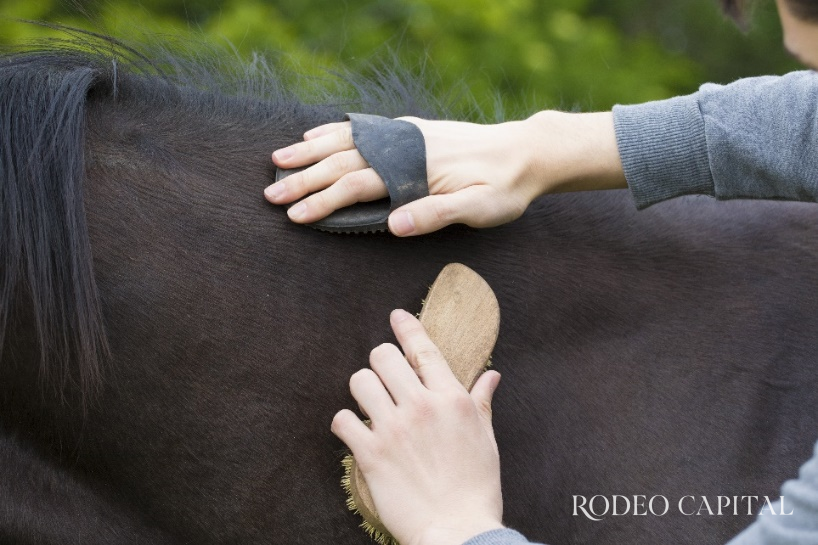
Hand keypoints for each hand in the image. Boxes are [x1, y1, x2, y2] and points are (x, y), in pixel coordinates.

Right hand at [267, 117, 543, 235]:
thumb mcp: (479, 209)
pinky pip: (364, 131)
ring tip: (277, 160)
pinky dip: (334, 133)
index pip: (358, 186)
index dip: (323, 201)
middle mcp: (404, 147)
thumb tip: (393, 225)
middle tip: (269, 193)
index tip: (294, 215)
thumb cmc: (504, 187)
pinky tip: (315, 137)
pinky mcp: (411, 131)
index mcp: (415, 169)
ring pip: (348, 143)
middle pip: (343, 163)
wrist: (526, 152)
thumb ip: (436, 215)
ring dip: (310, 152)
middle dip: (304, 179)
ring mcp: (405, 136)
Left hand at [331, 309, 503, 544]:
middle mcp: (421, 406)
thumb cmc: (476, 487)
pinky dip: (345, 423)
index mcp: (451, 399)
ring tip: (371, 404)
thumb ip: (481, 402)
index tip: (396, 316)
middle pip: (383, 356)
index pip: (424, 348)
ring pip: (360, 381)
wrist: (458, 531)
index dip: (407, 326)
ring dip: (363, 389)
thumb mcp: (486, 438)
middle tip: (386, 378)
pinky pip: (342, 420)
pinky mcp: (371, 454)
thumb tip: (491, 375)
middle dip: (382, 361)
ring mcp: (394, 429)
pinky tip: (355, 432)